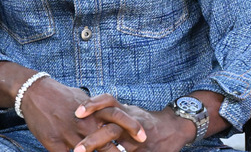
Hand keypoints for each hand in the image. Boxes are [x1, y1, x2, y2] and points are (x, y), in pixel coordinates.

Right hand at [19, 78, 145, 151]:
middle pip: (109, 144)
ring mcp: (70, 135)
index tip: (143, 138)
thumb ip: (95, 107)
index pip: (119, 118)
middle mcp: (85, 124)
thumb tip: (105, 112)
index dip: (133, 128)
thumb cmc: (58, 94)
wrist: (34, 92)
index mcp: (93, 111)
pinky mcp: (54, 143)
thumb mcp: (81, 97)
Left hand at [74, 95, 193, 151]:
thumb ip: (109, 110)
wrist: (174, 127)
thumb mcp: (128, 110)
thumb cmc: (144, 118)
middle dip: (93, 141)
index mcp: (124, 110)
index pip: (108, 102)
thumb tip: (83, 113)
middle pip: (111, 130)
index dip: (93, 105)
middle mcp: (130, 123)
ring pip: (119, 149)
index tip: (77, 113)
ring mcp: (137, 140)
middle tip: (77, 150)